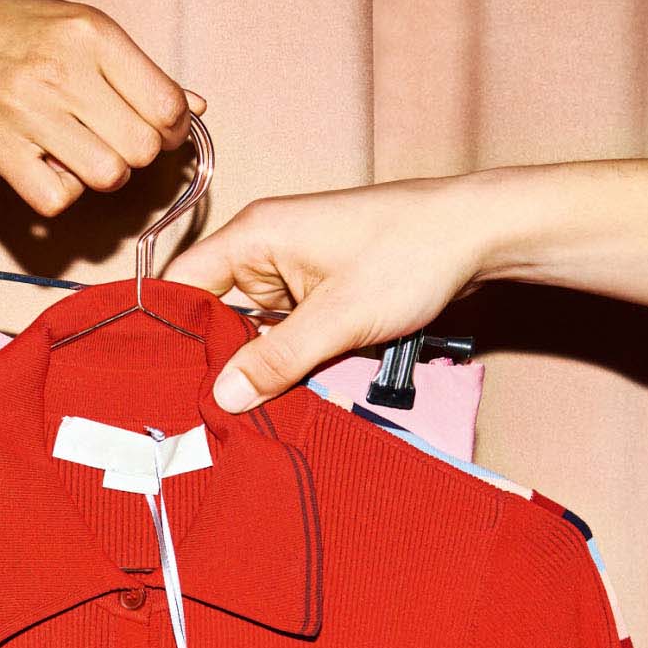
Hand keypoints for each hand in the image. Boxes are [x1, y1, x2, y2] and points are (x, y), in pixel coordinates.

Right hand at [0, 0, 204, 215]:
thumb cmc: (2, 31)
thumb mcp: (74, 26)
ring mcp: (28, 113)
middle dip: (136, 153)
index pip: (167, 104)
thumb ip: (137, 67)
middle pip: (142, 148)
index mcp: (90, 32)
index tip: (155, 127)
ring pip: (108, 177)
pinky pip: (58, 199)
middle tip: (111, 138)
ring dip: (100, 174)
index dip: (171, 127)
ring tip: (76, 149)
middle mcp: (62, 70)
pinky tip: (45, 164)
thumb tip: (194, 106)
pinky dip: (59, 192)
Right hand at [166, 178, 480, 413]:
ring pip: (255, 328)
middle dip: (220, 360)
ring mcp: (294, 270)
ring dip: (263, 363)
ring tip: (254, 408)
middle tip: (212, 413)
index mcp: (253, 236)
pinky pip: (288, 330)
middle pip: (216, 313)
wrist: (479, 234)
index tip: (168, 386)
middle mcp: (265, 249)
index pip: (182, 286)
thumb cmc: (410, 253)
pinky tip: (293, 388)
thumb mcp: (339, 317)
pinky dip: (292, 356)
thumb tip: (222, 395)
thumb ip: (276, 359)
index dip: (171, 334)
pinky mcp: (321, 290)